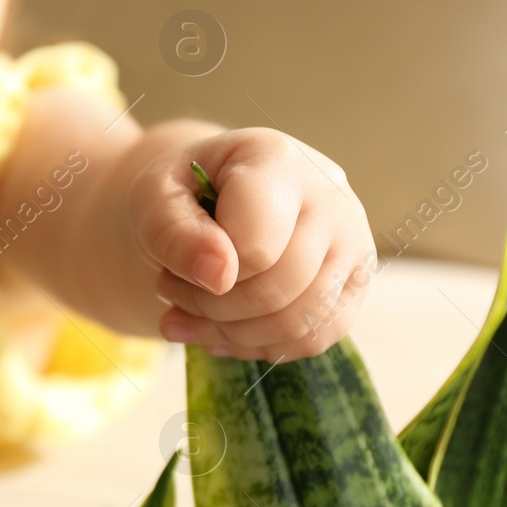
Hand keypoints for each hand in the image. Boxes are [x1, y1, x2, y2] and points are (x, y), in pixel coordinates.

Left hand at [128, 127, 375, 362]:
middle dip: (212, 309)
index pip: (256, 247)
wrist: (211, 196)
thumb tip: (219, 277)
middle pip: (281, 288)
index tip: (170, 272)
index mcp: (278, 160)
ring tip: (189, 317)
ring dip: (233, 334)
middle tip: (171, 294)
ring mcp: (352, 240)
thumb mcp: (152, 198)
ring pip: (302, 321)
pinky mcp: (354, 281)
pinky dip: (260, 347)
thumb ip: (173, 231)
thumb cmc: (182, 194)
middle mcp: (331, 196)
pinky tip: (221, 331)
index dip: (206, 276)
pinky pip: (315, 338)